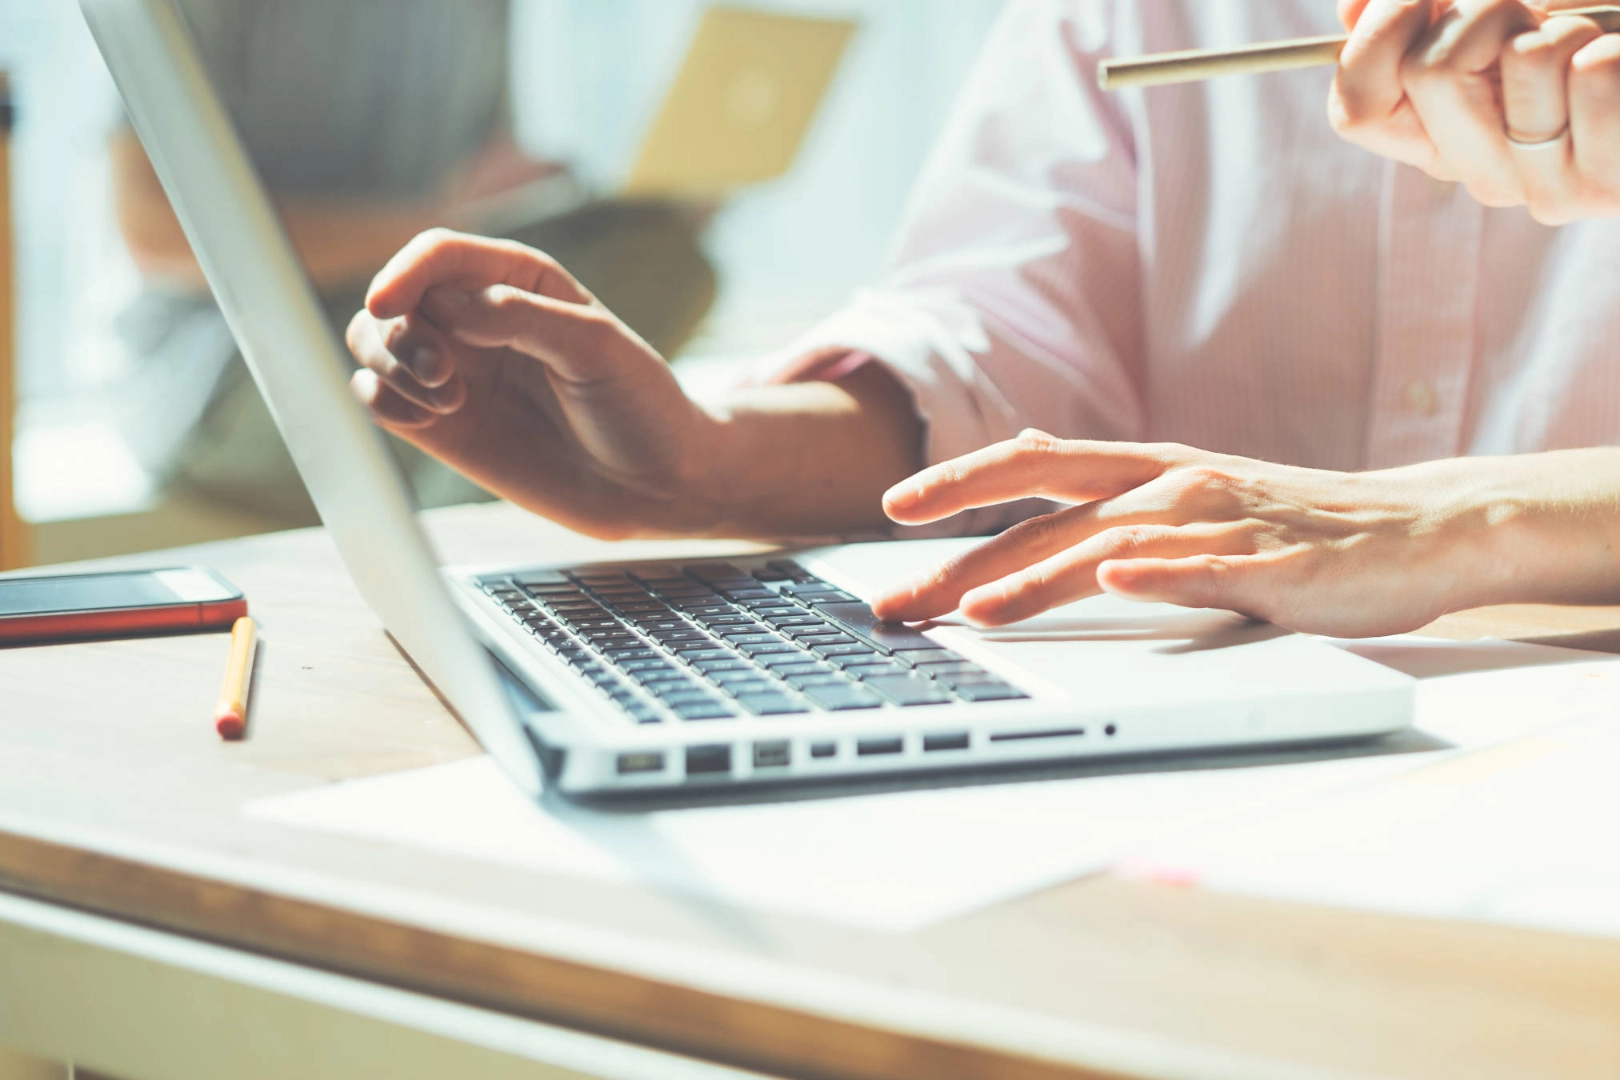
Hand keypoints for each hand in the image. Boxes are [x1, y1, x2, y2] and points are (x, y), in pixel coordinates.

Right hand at [345, 229, 723, 537]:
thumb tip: (444, 305)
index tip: (388, 303)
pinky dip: (381, 401)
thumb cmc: (641, 404)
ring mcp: (456, 373)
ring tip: (447, 401)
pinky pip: (379, 399)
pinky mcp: (443, 426)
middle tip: (441, 376)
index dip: (404, 272)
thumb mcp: (595, 347)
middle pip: (394, 300)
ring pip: (374, 345)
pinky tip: (428, 420)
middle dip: (399, 333)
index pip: (439, 255)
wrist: (657, 484)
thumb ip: (520, 316)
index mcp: (518, 280)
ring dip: (388, 366)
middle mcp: (477, 320)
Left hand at [869, 432, 1508, 637]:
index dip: (960, 481)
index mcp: (1147, 469)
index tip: (892, 515)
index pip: (1033, 465)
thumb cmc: (1292, 523)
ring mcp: (1226, 522)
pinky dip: (1162, 573)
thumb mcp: (1184, 493)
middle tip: (896, 602)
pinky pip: (1213, 568)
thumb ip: (1106, 490)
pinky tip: (1119, 582)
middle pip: (1050, 513)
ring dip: (1040, 578)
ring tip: (976, 610)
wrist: (1422, 528)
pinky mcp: (1280, 565)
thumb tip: (1021, 465)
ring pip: (1116, 542)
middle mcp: (1174, 484)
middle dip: (963, 557)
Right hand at [1330, 0, 1619, 222]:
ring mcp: (1540, 190)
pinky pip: (1593, 74)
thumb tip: (1353, 9)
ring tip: (1593, 43)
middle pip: (1431, 70)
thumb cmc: (1591, 23)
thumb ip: (1422, 8)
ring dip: (1569, 23)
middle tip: (1531, 14)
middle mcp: (1478, 174)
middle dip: (1488, 5)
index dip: (1378, 35)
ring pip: (1523, 62)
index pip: (1357, 107)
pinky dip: (1617, 47)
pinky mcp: (1604, 185)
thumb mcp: (1498, 13)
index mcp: (1438, 138)